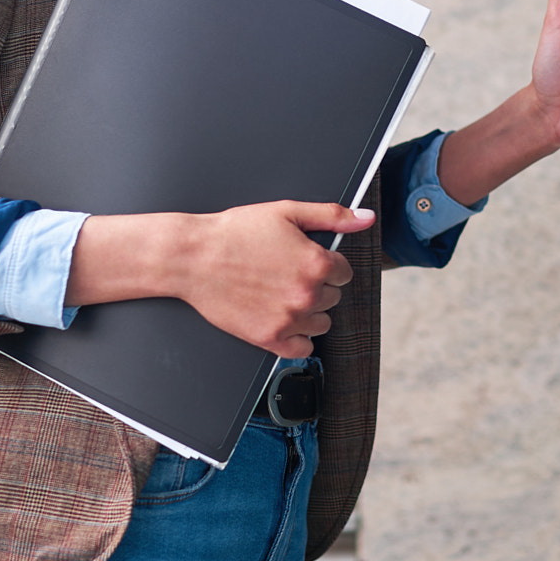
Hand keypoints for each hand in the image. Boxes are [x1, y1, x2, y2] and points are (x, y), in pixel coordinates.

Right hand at [177, 200, 373, 358]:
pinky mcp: (269, 338)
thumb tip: (366, 217)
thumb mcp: (287, 212)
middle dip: (316, 285)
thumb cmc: (235, 232)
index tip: (304, 259)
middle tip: (287, 272)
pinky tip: (282, 317)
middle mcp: (307, 294)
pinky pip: (302, 349)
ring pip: (322, 323)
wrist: (194, 257)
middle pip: (333, 297)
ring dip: (309, 311)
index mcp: (316, 263)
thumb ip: (332, 215)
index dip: (325, 262)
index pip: (344, 272)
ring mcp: (289, 320)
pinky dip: (297, 337)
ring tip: (281, 293)